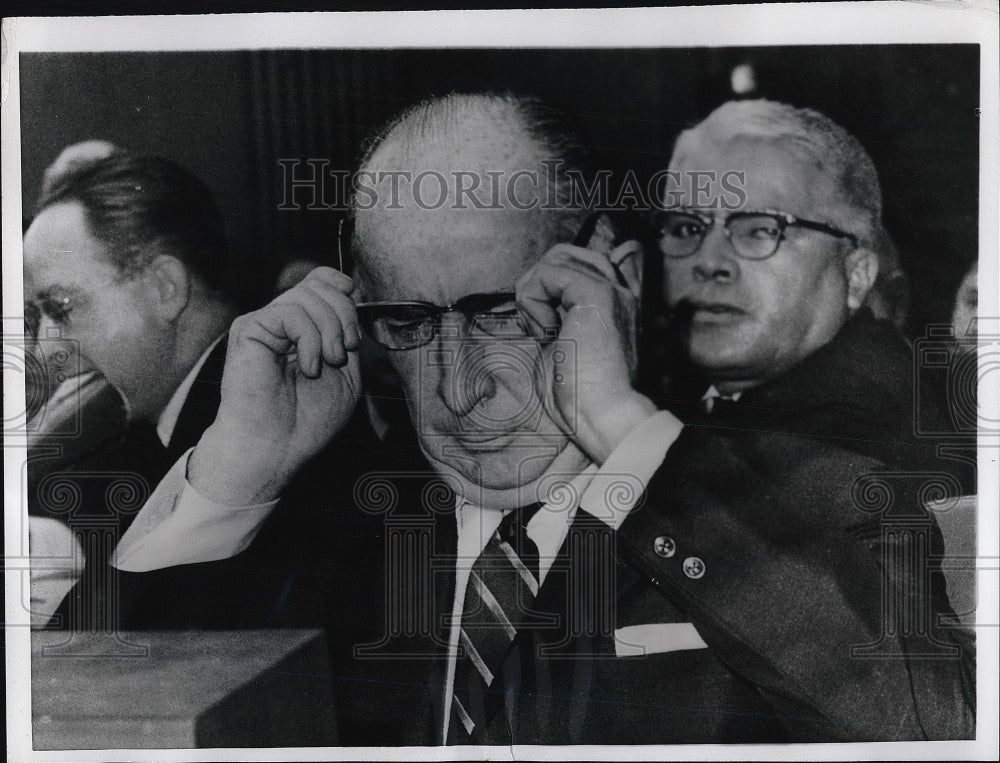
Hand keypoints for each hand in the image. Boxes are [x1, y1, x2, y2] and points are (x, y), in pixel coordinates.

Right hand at [189, 267, 361, 503]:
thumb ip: (348, 334)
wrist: (276, 446)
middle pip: (322, 284)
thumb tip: (352, 294)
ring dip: (330, 331)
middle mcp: (283, 320)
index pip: (323, 280)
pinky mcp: (249, 328)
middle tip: (341, 354)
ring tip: (325, 364)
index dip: (344, 290)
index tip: (354, 327)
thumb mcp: (348, 373)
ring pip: (308, 295)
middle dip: (345, 316)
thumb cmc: (308, 419)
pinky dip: (309, 340)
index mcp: (306, 327)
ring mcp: (265, 322)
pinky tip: (307, 367)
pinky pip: (291, 313)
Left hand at [516, 239, 655, 464]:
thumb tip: (531, 301)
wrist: (602, 415)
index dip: (550, 284)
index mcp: (614, 304)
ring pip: (556, 258)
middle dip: (538, 282)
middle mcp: (619, 290)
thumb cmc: (580, 395)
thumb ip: (554, 319)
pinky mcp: (596, 293)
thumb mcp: (561, 347)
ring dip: (534, 292)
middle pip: (565, 253)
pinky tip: (546, 331)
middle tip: (537, 326)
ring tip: (543, 330)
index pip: (579, 263)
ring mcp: (611, 289)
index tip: (544, 327)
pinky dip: (534, 299)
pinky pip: (549, 272)